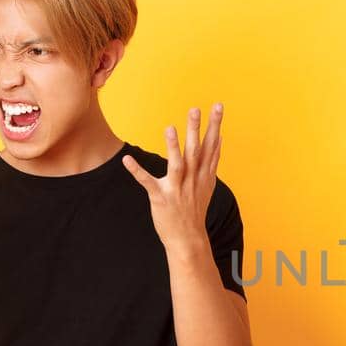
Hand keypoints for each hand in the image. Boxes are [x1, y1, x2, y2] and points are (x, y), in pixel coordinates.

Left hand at [122, 103, 224, 254]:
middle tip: (195, 109)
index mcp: (204, 174)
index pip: (212, 145)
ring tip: (169, 128)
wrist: (188, 239)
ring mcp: (177, 189)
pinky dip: (137, 172)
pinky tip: (126, 160)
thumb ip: (212, 161)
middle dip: (196, 129)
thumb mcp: (208, 184)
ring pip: (177, 165)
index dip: (216, 125)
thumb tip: (219, 139)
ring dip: (173, 147)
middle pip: (196, 151)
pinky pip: (147, 183)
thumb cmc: (195, 209)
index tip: (219, 106)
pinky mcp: (161, 198)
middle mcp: (193, 179)